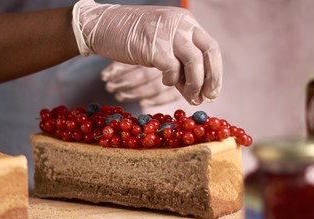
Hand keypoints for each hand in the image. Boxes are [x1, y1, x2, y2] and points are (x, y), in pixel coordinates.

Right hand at [72, 0, 221, 104]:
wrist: (103, 26)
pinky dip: (172, 80)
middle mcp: (181, 24)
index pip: (210, 46)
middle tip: (209, 97)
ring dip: (195, 83)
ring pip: (194, 62)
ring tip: (192, 97)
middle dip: (212, 78)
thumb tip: (195, 90)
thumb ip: (179, 61)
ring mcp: (168, 34)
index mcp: (185, 21)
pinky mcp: (154, 47)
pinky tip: (166, 81)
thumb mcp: (161, 44)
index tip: (212, 91)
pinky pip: (172, 69)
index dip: (215, 71)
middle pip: (209, 51)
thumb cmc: (130, 38)